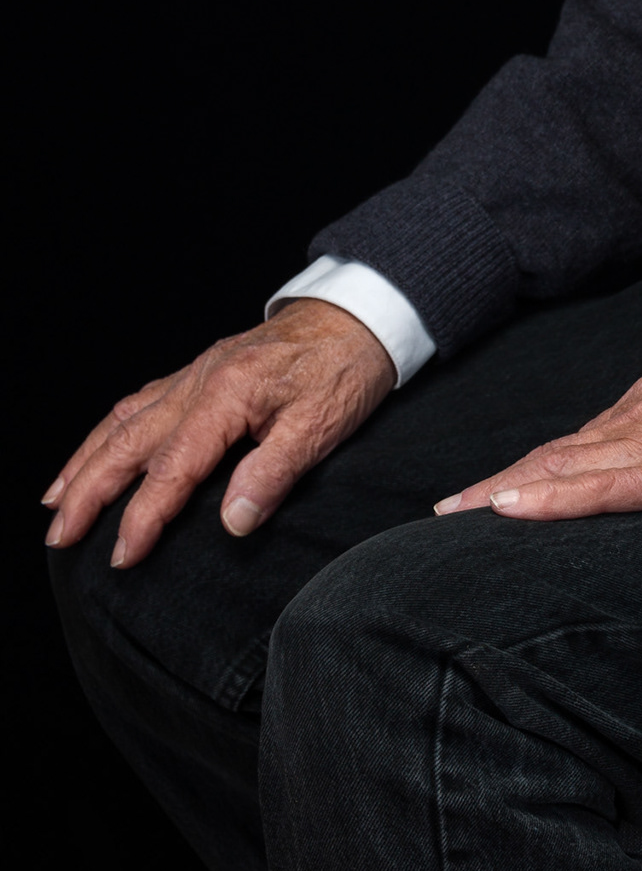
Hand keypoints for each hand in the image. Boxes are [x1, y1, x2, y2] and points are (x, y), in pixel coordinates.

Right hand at [43, 300, 395, 567]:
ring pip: (125, 420)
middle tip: (59, 537)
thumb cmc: (346, 368)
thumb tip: (233, 521)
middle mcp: (200, 380)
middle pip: (129, 442)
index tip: (122, 557)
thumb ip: (275, 472)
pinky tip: (97, 449)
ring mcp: (196, 372)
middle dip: (88, 492)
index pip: (173, 468)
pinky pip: (140, 401)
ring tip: (55, 502)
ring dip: (86, 462)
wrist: (358, 313)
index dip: (144, 517)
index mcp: (229, 395)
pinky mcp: (201, 369)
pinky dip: (108, 430)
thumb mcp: (324, 424)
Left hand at [433, 361, 641, 521]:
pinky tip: (505, 510)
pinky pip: (592, 488)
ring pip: (558, 466)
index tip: (492, 490)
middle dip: (498, 481)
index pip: (579, 441)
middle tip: (447, 511)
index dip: (531, 467)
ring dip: (501, 491)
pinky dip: (543, 498)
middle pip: (554, 452)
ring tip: (454, 517)